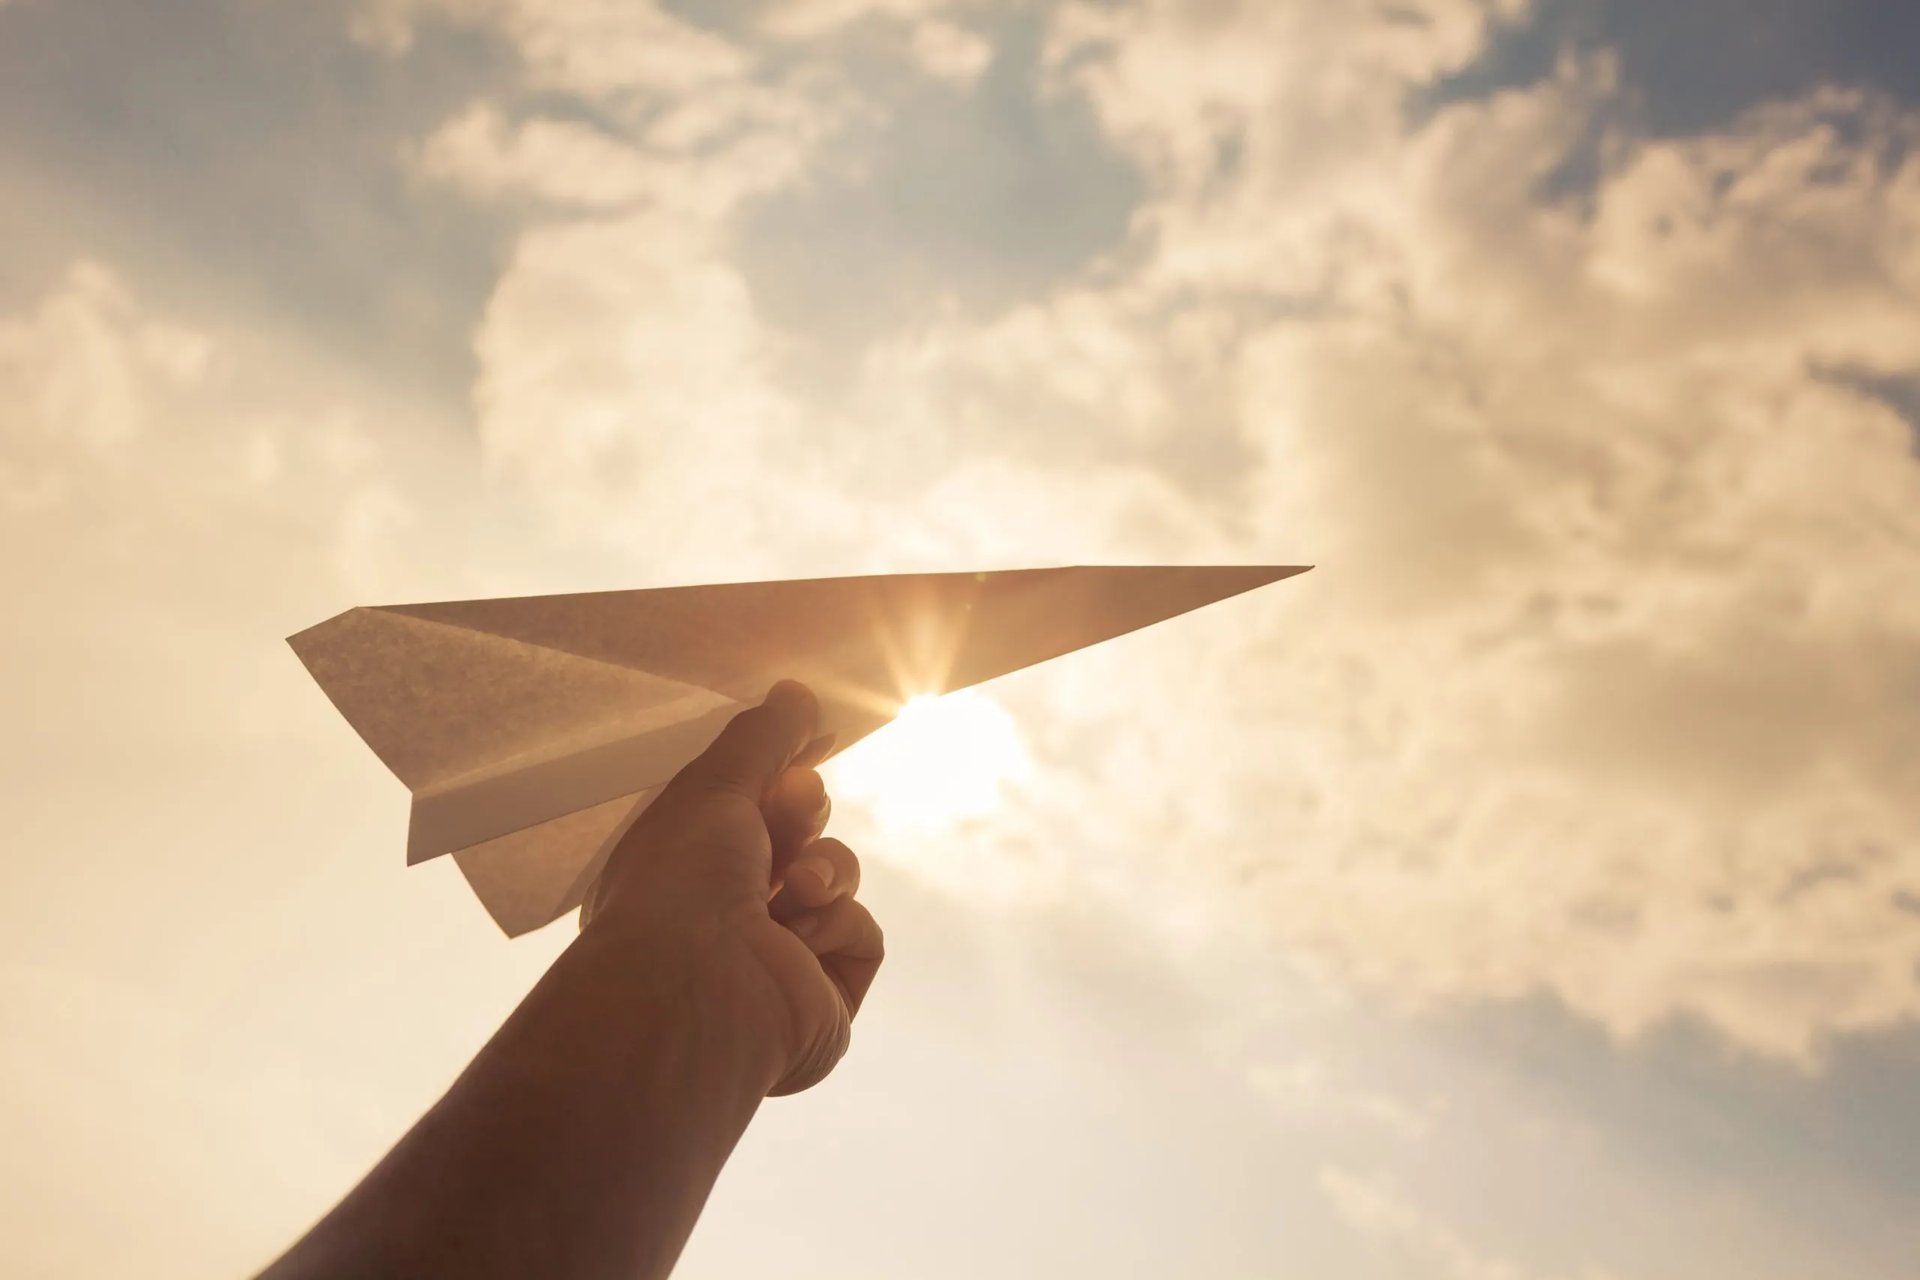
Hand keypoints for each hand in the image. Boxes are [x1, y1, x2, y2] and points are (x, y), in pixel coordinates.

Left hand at [582, 680, 883, 1095]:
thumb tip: (797, 692)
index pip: (747, 811)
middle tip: (790, 810)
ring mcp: (777, 963)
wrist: (694, 988)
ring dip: (824, 871)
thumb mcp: (713, 784)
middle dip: (801, 817)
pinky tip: (802, 940)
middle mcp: (725, 920)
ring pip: (835, 882)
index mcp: (682, 872)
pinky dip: (839, 926)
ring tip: (793, 889)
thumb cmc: (679, 881)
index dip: (780, 775)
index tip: (810, 741)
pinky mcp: (824, 999)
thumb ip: (763, 737)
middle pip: (798, 839)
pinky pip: (862, 936)